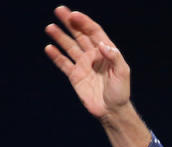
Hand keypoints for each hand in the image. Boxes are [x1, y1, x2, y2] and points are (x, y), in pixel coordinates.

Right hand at [44, 5, 129, 119]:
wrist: (111, 111)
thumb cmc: (120, 92)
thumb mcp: (123, 73)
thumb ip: (114, 57)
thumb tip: (101, 44)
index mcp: (106, 52)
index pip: (94, 32)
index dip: (84, 22)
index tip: (74, 15)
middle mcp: (94, 56)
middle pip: (80, 35)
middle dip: (70, 23)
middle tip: (59, 10)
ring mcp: (83, 65)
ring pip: (69, 47)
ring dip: (60, 37)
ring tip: (50, 27)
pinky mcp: (75, 76)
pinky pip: (63, 63)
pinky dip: (56, 56)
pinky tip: (49, 48)